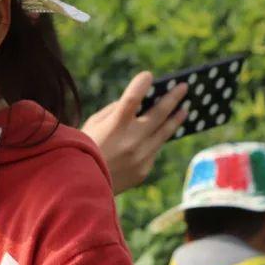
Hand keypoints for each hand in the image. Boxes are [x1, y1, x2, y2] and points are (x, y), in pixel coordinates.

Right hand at [82, 71, 189, 193]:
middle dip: (173, 98)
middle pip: (159, 113)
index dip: (142, 83)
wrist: (81, 188)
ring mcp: (140, 157)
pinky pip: (153, 151)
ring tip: (183, 110)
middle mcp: (131, 141)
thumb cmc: (84, 150)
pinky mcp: (143, 171)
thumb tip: (139, 102)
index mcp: (114, 126)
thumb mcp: (92, 126)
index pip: (132, 98)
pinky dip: (154, 142)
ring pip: (164, 133)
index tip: (149, 76)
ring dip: (175, 119)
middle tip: (183, 88)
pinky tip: (157, 136)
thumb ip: (114, 111)